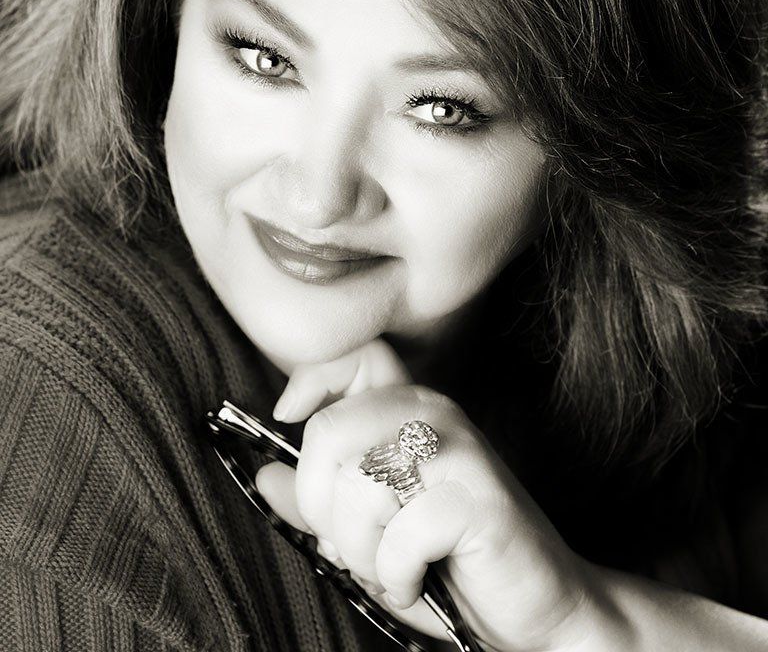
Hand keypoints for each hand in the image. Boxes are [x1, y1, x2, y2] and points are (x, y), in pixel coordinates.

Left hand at [256, 340, 596, 651]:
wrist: (537, 611)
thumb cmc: (450, 566)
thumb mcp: (370, 535)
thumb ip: (319, 503)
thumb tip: (264, 476)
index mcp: (409, 412)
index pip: (356, 357)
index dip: (312, 381)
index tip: (290, 420)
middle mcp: (434, 416)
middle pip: (329, 432)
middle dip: (321, 507)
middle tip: (353, 543)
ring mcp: (460, 453)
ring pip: (358, 486)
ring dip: (361, 552)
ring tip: (393, 565)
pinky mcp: (477, 499)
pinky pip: (398, 536)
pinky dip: (396, 576)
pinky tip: (420, 580)